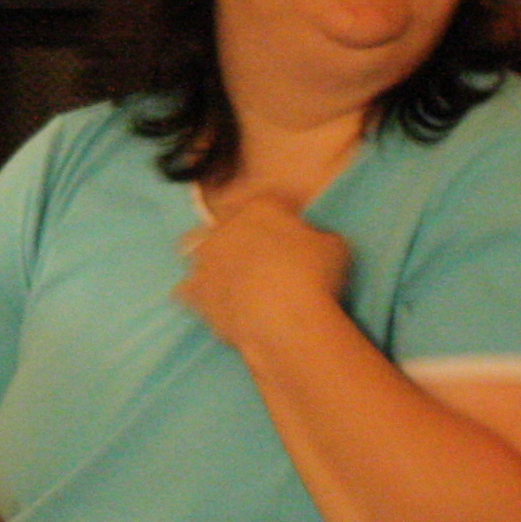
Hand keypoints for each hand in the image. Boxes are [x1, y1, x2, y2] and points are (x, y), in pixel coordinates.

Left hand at [175, 190, 353, 353]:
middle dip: (234, 234)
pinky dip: (196, 294)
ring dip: (208, 259)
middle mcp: (224, 226)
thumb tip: (311, 241)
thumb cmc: (315, 276)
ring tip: (226, 276)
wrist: (285, 318)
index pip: (265, 203)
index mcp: (260, 207)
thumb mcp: (334, 246)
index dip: (276, 217)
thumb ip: (316, 236)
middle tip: (253, 254)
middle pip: (223, 223)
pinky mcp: (194, 292)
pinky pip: (186, 290)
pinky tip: (212, 302)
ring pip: (194, 250)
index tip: (288, 232)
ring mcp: (204, 259)